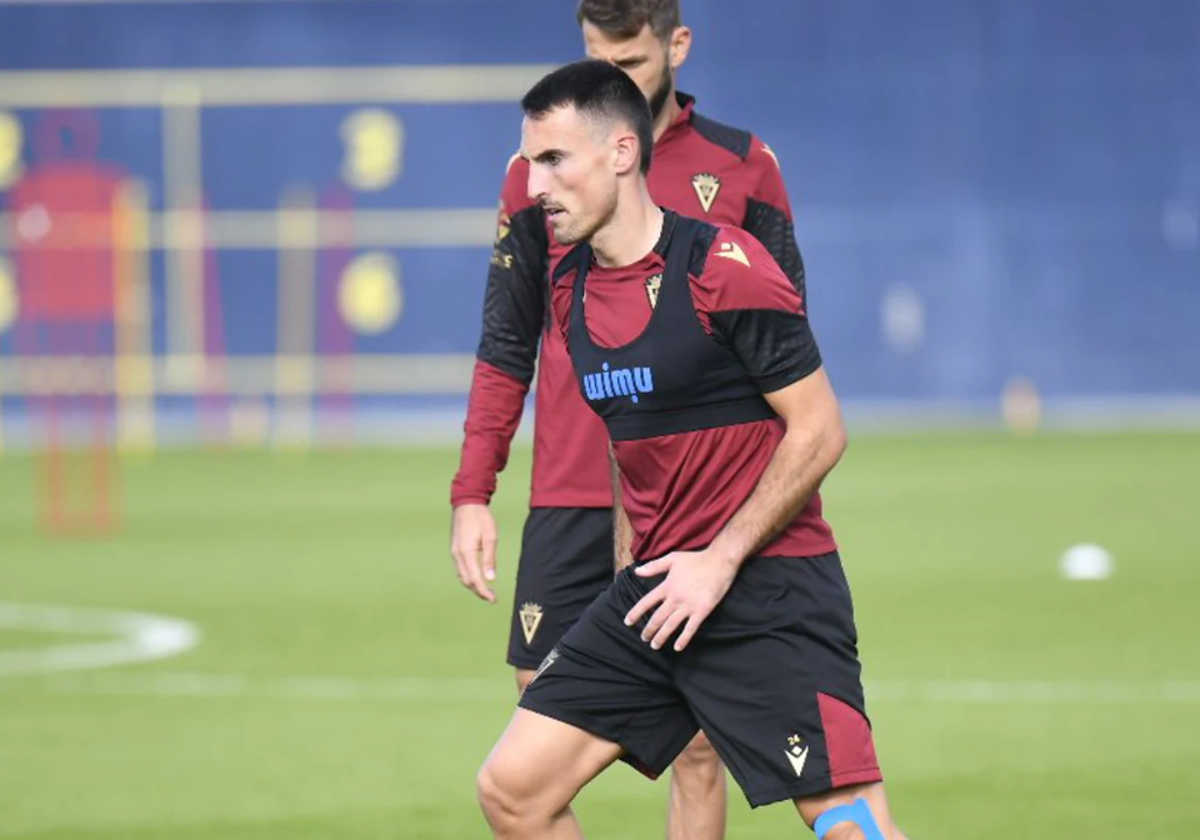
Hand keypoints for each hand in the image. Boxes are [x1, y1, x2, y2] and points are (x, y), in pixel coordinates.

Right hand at [450, 504, 497, 602]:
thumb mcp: (490, 536)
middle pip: (466, 581)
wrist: (467, 504)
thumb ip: (489, 558)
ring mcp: (454, 553)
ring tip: (485, 591)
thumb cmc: (481, 518)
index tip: (493, 599)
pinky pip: (460, 569)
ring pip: (462, 576)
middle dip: (478, 591)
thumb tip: (491, 579)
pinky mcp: (455, 550)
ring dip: (473, 586)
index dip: (483, 592)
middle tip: (492, 598)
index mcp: (466, 552)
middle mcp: (457, 555)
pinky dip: (468, 577)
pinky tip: (476, 578)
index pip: (474, 579)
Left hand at [623, 550, 738, 651]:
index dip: (635, 613)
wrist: (719, 562)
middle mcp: (675, 598)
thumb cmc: (695, 560)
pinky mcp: (702, 611)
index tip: (627, 622)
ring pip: (670, 625)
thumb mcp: (672, 559)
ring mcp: (688, 606)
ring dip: (661, 637)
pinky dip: (683, 639)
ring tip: (655, 645)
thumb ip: (654, 566)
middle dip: (649, 630)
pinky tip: (677, 647)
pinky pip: (690, 628)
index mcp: (667, 586)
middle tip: (644, 638)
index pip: (646, 602)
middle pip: (657, 618)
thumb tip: (637, 572)